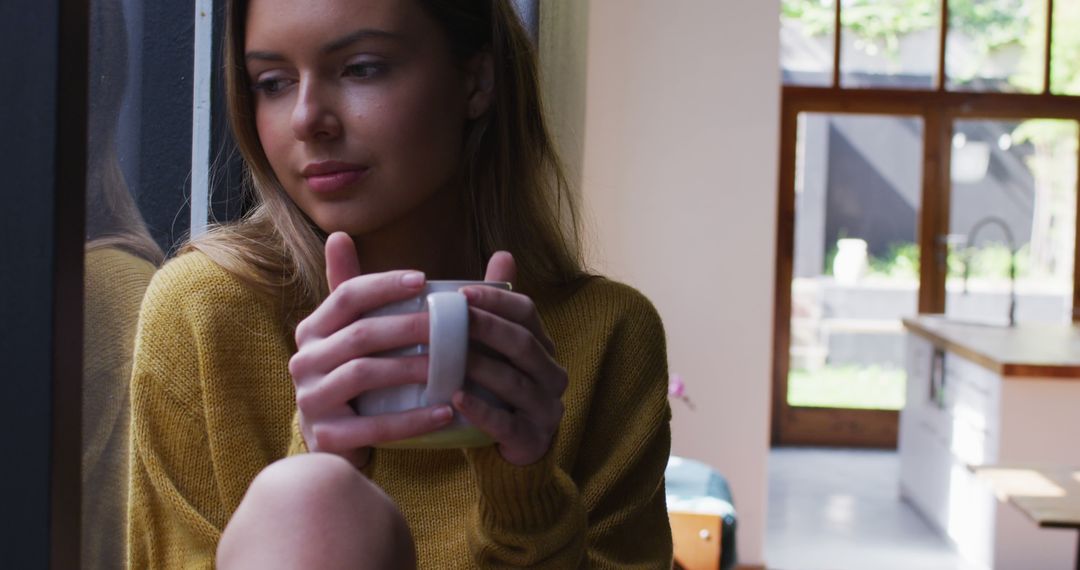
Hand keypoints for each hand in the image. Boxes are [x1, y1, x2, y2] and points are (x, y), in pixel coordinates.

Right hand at [289, 232, 454, 467]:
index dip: (384, 285)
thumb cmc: (357, 376)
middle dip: (409, 326)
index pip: (346, 295)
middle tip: (453, 324)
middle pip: (360, 334)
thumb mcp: (355, 332)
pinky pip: (373, 426)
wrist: (339, 440)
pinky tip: (446, 411)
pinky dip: (412, 420)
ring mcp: (310, 400)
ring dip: (412, 368)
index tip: (425, 280)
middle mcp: (304, 360)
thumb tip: (339, 233)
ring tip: (452, 365)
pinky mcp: (326, 437)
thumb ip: (356, 289)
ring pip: (363, 374)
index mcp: (313, 329)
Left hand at [454, 252, 567, 465]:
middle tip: (453, 317)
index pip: (527, 313)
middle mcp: (551, 374)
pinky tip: (455, 399)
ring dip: (480, 367)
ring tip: (447, 357)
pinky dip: (481, 410)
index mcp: (543, 346)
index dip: (496, 301)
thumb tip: (503, 253)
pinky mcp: (532, 439)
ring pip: (515, 381)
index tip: (460, 293)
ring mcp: (545, 408)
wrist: (510, 451)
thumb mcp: (497, 348)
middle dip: (488, 328)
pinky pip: (507, 423)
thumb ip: (497, 307)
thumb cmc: (497, 391)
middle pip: (523, 343)